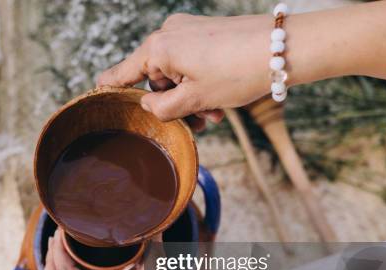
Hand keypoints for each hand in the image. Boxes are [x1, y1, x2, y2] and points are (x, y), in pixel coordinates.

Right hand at [98, 13, 272, 120]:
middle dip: (172, 104)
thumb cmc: (239, 72)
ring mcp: (188, 30)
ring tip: (215, 114)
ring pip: (175, 74)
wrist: (285, 47)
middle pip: (153, 79)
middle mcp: (168, 33)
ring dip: (189, 98)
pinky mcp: (205, 32)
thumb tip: (147, 106)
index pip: (120, 73)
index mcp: (158, 48)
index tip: (100, 101)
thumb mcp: (194, 100)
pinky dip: (199, 83)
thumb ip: (161, 109)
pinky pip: (190, 62)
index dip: (111, 91)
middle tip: (197, 122)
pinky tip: (219, 101)